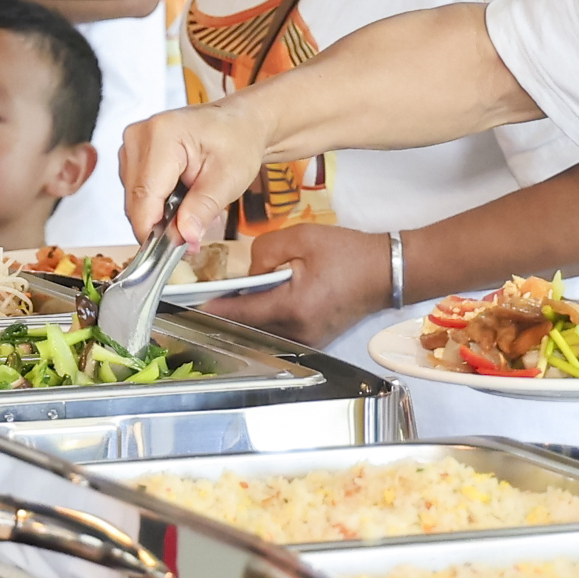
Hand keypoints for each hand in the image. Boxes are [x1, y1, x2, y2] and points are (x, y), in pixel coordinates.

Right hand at [119, 101, 270, 246]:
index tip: (172, 250)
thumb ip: (203, 209)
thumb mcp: (228, 179)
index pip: (144, 196)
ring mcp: (132, 145)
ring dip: (160, 215)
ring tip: (193, 209)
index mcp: (162, 135)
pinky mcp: (133, 154)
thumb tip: (184, 237)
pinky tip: (180, 199)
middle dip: (161, 225)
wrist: (237, 123)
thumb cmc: (237, 140)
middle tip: (193, 234)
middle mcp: (139, 137)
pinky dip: (157, 204)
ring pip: (135, 199)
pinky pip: (137, 191)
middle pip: (136, 200)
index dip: (154, 230)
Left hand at [215, 223, 389, 349]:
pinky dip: (265, 319)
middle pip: (249, 327)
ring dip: (246, 317)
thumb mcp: (301, 237)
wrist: (387, 271)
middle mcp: (299, 331)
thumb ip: (264, 251)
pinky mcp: (315, 339)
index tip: (191, 305)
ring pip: (263, 332)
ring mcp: (309, 340)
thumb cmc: (348, 252)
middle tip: (208, 295)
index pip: (241, 313)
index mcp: (294, 307)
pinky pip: (280, 332)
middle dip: (228, 312)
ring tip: (230, 297)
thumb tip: (249, 272)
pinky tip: (258, 303)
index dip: (214, 308)